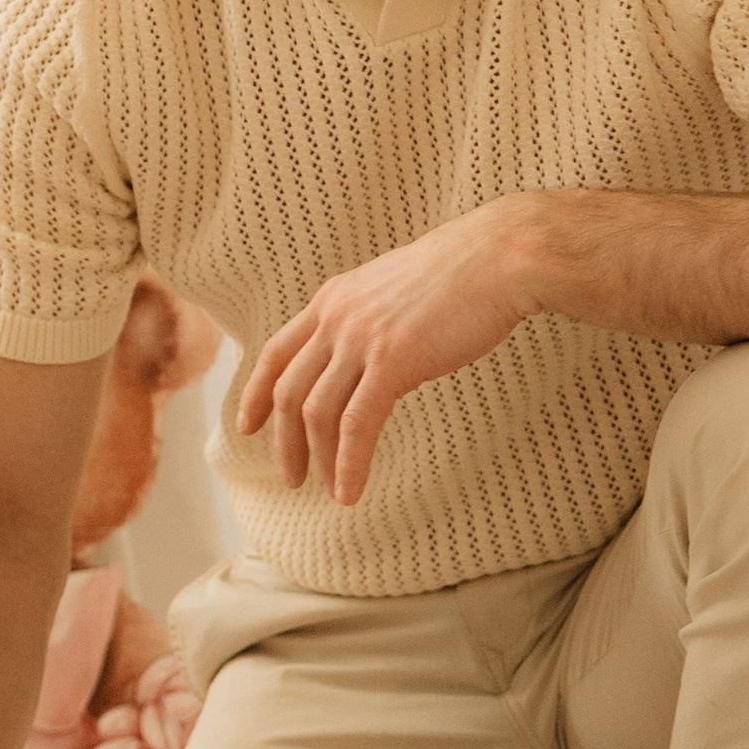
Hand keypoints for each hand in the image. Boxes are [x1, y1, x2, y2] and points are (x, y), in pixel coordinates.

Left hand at [237, 198, 541, 504]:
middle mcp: (336, 318)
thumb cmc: (464, 273)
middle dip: (284, 441)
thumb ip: (371, 319)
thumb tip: (372, 353)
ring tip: (326, 489)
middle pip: (289, 390)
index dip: (257, 393)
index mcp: (333, 299)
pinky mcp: (392, 361)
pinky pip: (356, 424)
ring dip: (317, 459)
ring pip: (316, 412)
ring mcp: (360, 339)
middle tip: (291, 477)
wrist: (500, 256)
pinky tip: (349, 492)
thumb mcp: (395, 289)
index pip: (276, 352)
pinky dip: (349, 463)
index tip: (248, 426)